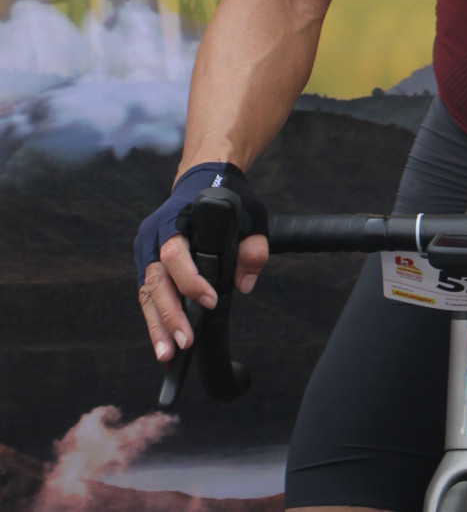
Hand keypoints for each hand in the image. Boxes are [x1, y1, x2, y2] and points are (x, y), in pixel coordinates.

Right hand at [135, 162, 268, 361]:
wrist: (203, 178)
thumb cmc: (228, 197)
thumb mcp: (251, 214)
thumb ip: (253, 247)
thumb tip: (246, 282)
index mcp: (177, 217)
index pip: (175, 252)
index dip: (189, 279)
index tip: (210, 301)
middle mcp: (155, 233)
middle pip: (155, 278)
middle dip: (169, 314)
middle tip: (183, 343)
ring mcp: (147, 249)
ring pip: (147, 292)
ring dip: (157, 325)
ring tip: (168, 355)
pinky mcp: (146, 263)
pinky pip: (148, 295)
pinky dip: (155, 320)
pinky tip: (163, 343)